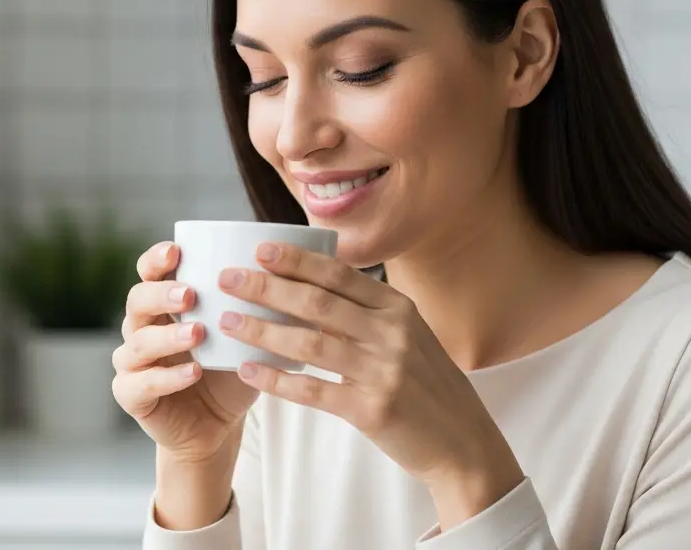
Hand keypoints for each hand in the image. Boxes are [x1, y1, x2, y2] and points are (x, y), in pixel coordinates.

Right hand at [111, 241, 259, 464]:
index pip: (149, 272)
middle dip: (161, 294)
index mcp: (163, 304)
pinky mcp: (132, 396)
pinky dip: (168, 377)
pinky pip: (141, 384)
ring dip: (168, 336)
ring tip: (198, 332)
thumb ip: (256, 304)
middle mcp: (141, 328)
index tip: (176, 250)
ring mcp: (132, 363)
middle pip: (136, 301)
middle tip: (190, 294)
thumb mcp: (246, 333)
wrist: (216, 425)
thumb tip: (295, 267)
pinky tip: (194, 371)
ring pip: (138, 342)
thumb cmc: (230, 369)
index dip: (156, 259)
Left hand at [216, 242, 524, 523]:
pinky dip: (277, 380)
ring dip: (263, 330)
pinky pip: (313, 390)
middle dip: (267, 287)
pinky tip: (248, 371)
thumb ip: (365, 312)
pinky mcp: (373, 409)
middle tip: (228, 278)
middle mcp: (392, 333)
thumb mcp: (406, 336)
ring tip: (227, 322)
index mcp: (398, 308)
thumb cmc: (425, 385)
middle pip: (317, 302)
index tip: (259, 249)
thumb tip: (308, 286)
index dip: (296, 260)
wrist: (463, 441)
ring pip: (310, 343)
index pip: (338, 274)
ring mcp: (384, 371)